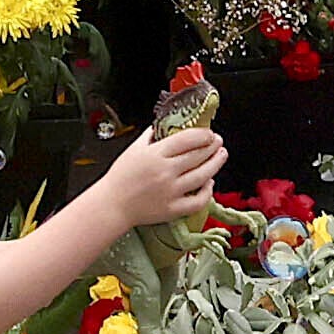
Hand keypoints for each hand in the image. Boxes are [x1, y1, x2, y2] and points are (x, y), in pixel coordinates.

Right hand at [96, 120, 224, 235]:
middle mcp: (165, 172)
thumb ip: (151, 135)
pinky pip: (197, 201)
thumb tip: (166, 124)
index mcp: (155, 154)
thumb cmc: (121, 177)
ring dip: (216, 164)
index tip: (209, 133)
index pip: (187, 139)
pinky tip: (209, 183)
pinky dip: (207, 192)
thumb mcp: (134, 148)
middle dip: (213, 146)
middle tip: (218, 141)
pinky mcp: (173, 209)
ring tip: (221, 156)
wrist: (113, 204)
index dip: (203, 135)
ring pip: (202, 176)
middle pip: (198, 156)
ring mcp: (170, 192)